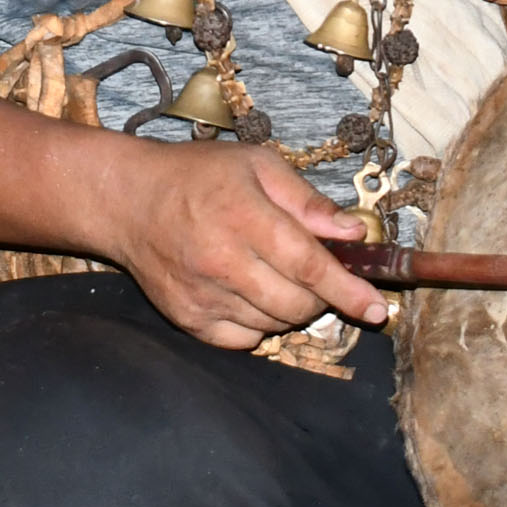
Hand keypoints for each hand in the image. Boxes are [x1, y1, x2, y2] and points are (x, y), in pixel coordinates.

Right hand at [95, 141, 391, 349]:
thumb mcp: (257, 166)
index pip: (310, 266)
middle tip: (314, 273)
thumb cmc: (198, 176)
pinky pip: (243, 341)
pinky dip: (259, 324)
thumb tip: (354, 232)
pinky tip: (248, 293)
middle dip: (322, 296)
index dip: (349, 291)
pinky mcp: (187, 319)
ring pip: (274, 324)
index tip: (377, 309)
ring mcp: (202, 296)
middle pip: (297, 303)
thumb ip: (307, 201)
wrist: (129, 201)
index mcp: (245, 216)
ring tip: (273, 274)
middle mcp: (222, 261)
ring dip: (291, 308)